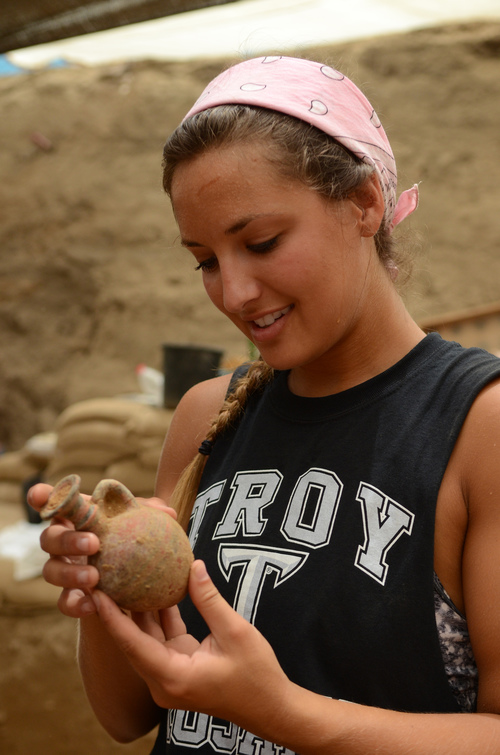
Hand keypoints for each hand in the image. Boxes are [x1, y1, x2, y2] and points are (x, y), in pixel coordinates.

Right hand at [28, 483, 177, 618]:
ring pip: (50, 570)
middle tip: (93, 543)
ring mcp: (63, 570)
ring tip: (94, 577)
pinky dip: (75, 603)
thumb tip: (167, 513)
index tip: (37, 494)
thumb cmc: (133, 542)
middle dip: (66, 539)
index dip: (42, 497)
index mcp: (78, 519)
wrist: (134, 587)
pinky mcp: (71, 597)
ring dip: (70, 572)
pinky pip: (65, 602)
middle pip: (48, 537)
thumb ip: (151, 515)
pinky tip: (91, 604)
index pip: (54, 504)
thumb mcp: (141, 526)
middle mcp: (63, 543)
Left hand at [92, 560, 290, 737]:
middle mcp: (164, 680)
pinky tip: (157, 588)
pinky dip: (161, 616)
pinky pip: (163, 638)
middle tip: (105, 578)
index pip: (132, 644)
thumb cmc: (256, 676)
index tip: (96, 592)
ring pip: (147, 638)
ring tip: (125, 577)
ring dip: (139, 610)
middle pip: (133, 641)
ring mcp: (171, 674)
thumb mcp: (234, 632)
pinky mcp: (181, 666)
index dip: (112, 618)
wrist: (272, 707)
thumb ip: (209, 599)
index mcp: (173, 677)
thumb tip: (193, 566)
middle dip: (118, 610)